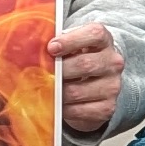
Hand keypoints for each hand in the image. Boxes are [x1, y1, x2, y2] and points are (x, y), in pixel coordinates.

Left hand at [54, 21, 125, 138]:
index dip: (71, 40)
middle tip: (43, 74)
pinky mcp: (108, 107)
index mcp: (104, 40)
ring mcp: (113, 86)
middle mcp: (113, 62)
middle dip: (59, 70)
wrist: (95, 81)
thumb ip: (57, 44)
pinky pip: (81, 111)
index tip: (51, 48)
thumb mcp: (70, 45)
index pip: (94, 34)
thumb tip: (31, 51)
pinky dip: (64, 109)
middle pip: (85, 64)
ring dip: (58, 93)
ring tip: (46, 90)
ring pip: (78, 91)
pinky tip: (57, 104)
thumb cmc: (77, 59)